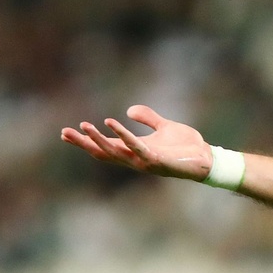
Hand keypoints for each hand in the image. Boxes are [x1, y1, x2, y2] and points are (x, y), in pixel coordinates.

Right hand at [61, 105, 211, 180]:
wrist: (208, 159)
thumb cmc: (186, 147)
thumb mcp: (164, 127)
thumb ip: (148, 118)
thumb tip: (129, 110)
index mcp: (135, 151)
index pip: (105, 147)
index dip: (86, 141)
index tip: (65, 133)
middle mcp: (135, 159)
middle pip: (103, 153)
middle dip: (84, 143)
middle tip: (64, 133)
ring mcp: (144, 162)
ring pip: (114, 152)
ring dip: (98, 139)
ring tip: (83, 126)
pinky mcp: (156, 160)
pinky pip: (135, 146)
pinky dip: (123, 135)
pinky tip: (111, 122)